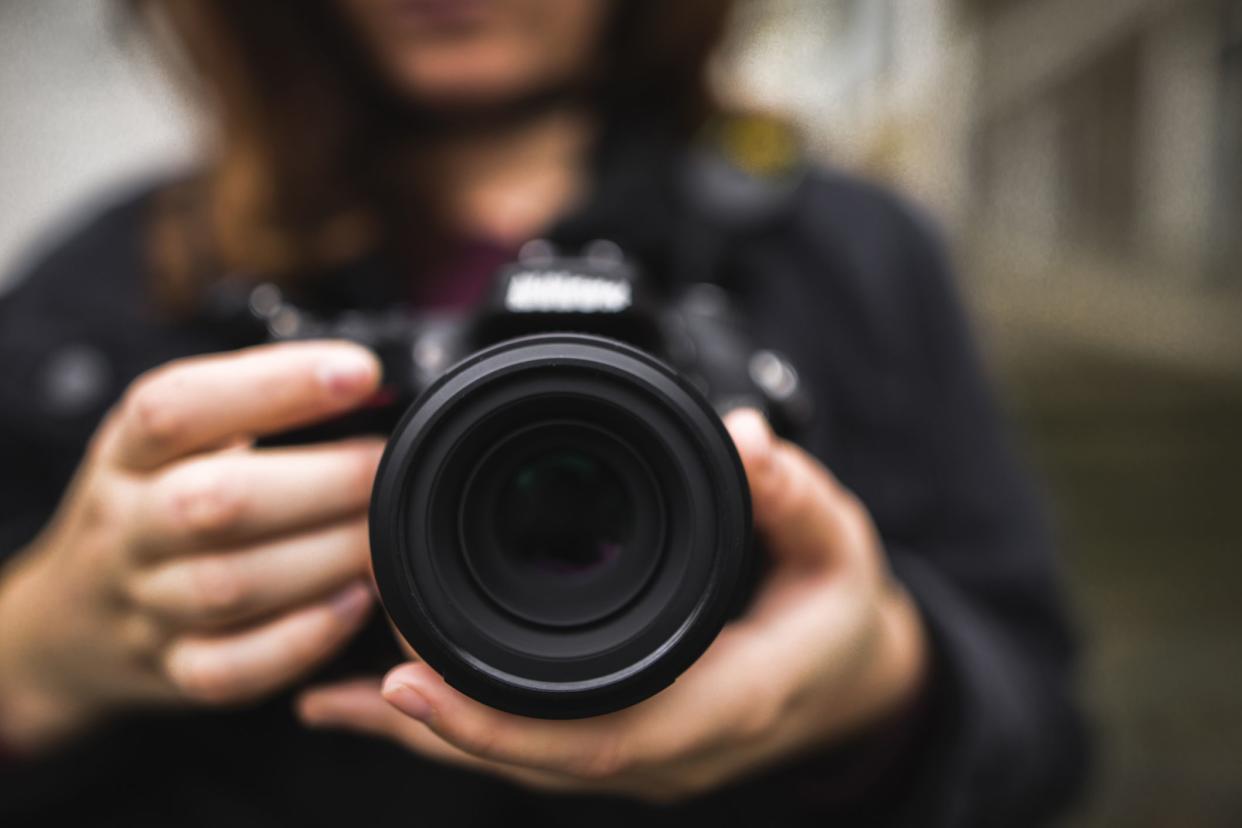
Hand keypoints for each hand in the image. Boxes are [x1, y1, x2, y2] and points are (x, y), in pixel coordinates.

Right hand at [0, 341, 384, 750]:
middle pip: (213, 502)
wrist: (65, 626)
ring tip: (385, 533)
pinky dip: (303, 638)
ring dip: (325, 556)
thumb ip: (250, 409)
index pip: (176, 406)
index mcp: (127, 454)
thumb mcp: (172, 445)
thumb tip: (367, 380)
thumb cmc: (152, 508)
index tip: (360, 373)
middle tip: (388, 467)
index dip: (273, 383)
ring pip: (229, 586)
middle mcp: (127, 527)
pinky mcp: (172, 671)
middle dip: (323, 480)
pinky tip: (355, 602)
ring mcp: (144, 606)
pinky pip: (233, 668)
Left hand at [298, 409, 926, 802]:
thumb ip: (793, 495)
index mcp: (723, 704)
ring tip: (335, 697)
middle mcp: (673, 747)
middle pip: (536, 760)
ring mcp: (647, 754)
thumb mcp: (838, 545)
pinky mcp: (627, 736)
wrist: (860, 681)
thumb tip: (743, 435)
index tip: (405, 685)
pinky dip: (462, 726)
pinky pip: (534, 743)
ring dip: (434, 733)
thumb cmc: (842, 616)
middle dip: (436, 729)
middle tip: (340, 683)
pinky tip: (390, 705)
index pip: (600, 740)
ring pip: (524, 760)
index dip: (497, 725)